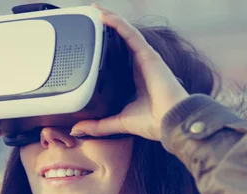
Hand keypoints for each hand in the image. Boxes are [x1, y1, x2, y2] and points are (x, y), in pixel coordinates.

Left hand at [70, 3, 189, 141]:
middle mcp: (139, 65)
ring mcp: (144, 58)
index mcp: (133, 79)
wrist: (169, 122)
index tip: (90, 40)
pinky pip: (130, 33)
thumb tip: (77, 129)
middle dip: (106, 27)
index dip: (106, 45)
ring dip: (110, 19)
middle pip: (121, 40)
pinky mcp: (148, 55)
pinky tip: (104, 16)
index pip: (118, 56)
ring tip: (94, 9)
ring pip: (125, 32)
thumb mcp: (117, 123)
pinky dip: (117, 23)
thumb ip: (97, 125)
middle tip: (90, 16)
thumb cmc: (152, 123)